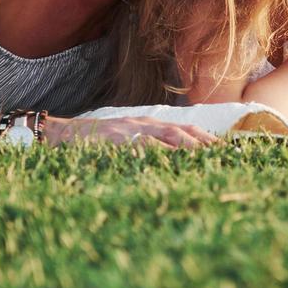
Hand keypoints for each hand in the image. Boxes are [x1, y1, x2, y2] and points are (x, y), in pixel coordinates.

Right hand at [44, 115, 219, 149]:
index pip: (182, 128)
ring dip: (191, 146)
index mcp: (146, 125)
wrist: (61, 134)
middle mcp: (142, 124)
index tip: (225, 149)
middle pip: (181, 130)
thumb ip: (145, 148)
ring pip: (168, 135)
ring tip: (210, 157)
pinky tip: (176, 160)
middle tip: (226, 156)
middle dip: (205, 142)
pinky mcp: (118, 139)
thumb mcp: (123, 142)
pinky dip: (162, 152)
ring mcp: (131, 130)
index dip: (204, 138)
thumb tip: (169, 163)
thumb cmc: (93, 143)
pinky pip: (144, 144)